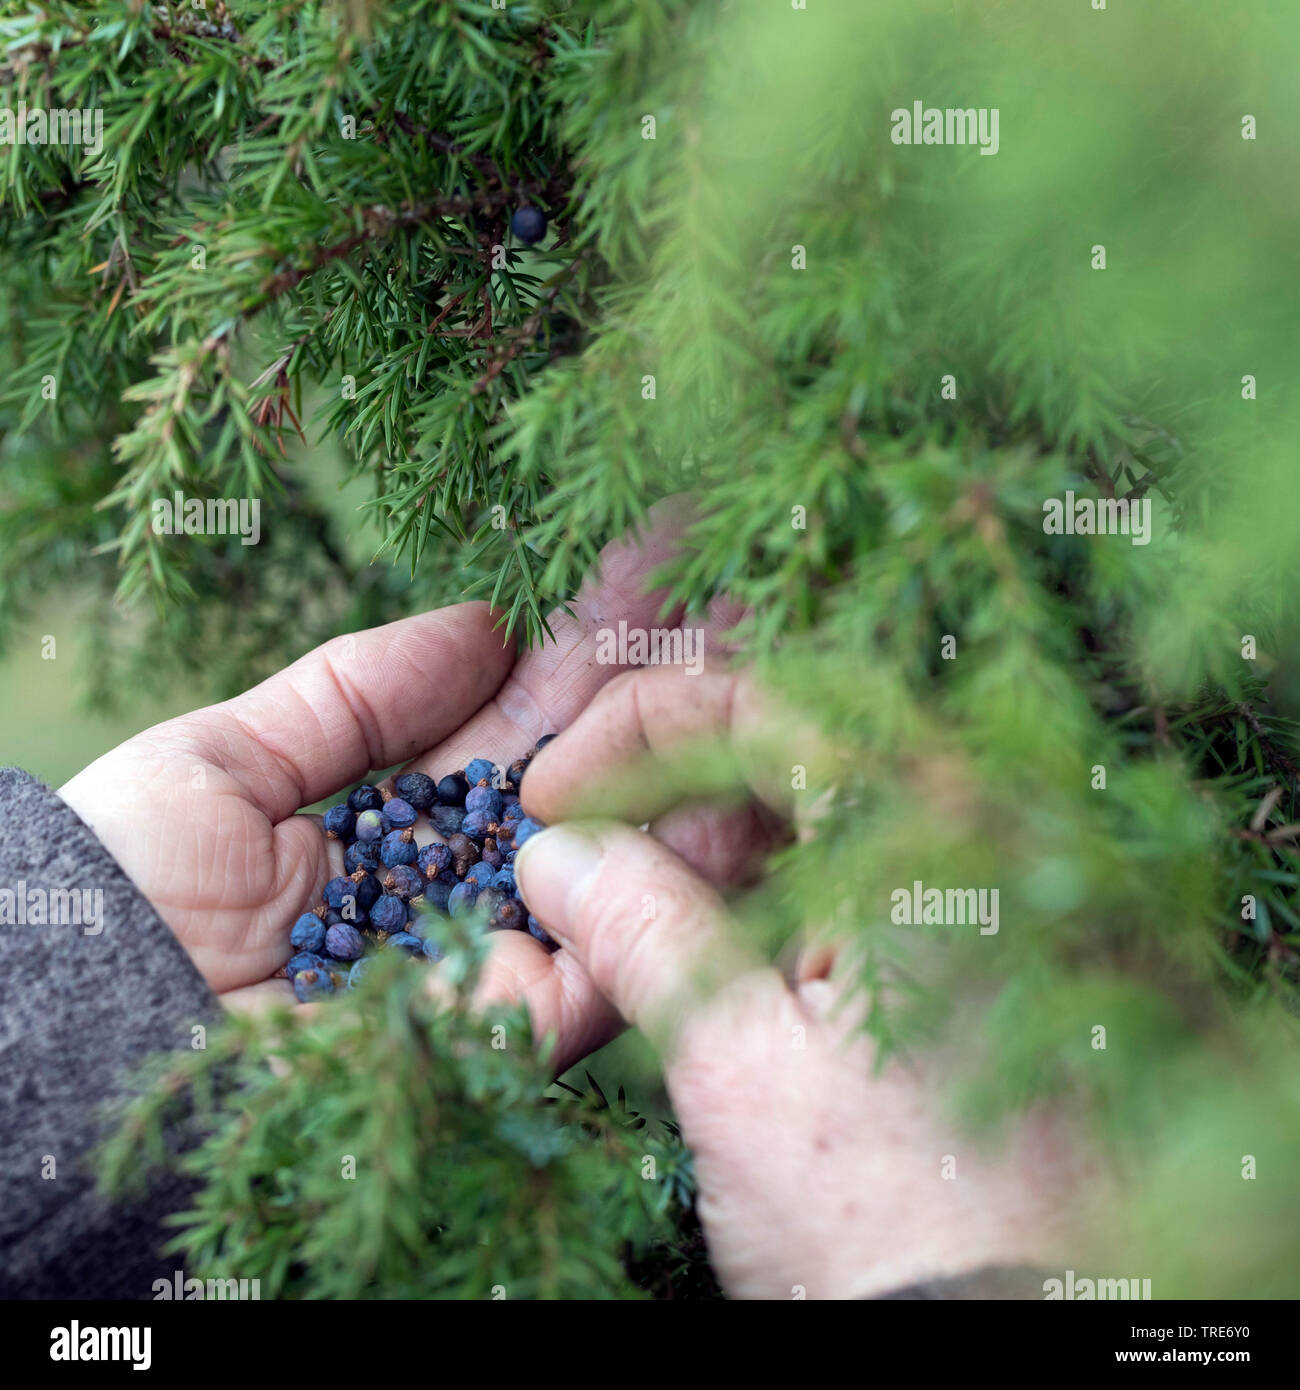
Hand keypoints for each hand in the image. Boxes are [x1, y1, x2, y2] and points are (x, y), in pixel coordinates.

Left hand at [57, 500, 744, 1072]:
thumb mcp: (224, 758)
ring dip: (694, 757)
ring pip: (629, 854)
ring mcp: (500, 954)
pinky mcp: (519, 1027)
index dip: (580, 646)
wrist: (89, 1025)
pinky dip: (681, 867)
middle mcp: (464, 886)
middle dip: (662, 683)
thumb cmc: (127, 887)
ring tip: (757, 651)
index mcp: (402, 823)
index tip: (649, 562)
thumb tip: (483, 622)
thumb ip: (353, 693)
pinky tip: (727, 769)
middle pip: (590, 777)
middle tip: (737, 583)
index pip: (520, 721)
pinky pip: (623, 946)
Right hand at [515, 667, 1100, 1298]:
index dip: (642, 724)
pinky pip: (860, 883)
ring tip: (638, 938)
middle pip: (800, 750)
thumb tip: (553, 854)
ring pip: (826, 818)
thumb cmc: (887, 1216)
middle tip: (592, 877)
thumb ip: (637, 928)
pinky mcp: (983, 963)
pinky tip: (716, 965)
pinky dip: (772, 901)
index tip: (553, 790)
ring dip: (714, 854)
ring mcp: (991, 902)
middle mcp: (981, 843)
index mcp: (932, 836)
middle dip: (673, 800)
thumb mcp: (732, 1063)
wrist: (1017, 1341)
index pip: (772, 698)